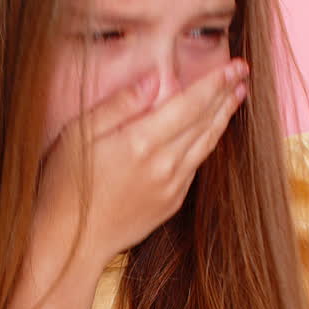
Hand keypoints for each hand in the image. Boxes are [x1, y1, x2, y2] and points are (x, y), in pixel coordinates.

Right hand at [35, 59, 248, 271]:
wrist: (70, 241)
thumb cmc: (65, 185)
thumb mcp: (79, 134)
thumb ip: (120, 104)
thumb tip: (156, 77)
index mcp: (142, 142)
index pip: (190, 104)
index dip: (216, 83)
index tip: (235, 66)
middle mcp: (164, 164)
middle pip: (205, 122)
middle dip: (227, 94)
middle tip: (243, 74)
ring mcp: (171, 187)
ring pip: (207, 145)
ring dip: (223, 118)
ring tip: (237, 97)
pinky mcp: (171, 203)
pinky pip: (195, 167)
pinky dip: (207, 144)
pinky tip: (210, 132)